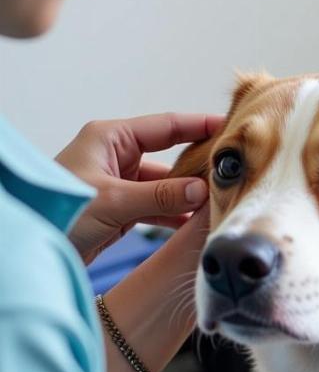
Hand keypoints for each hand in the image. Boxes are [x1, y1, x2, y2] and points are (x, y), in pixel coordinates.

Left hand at [56, 112, 222, 263]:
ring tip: (220, 202)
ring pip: (166, 185)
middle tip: (233, 171)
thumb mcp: (113, 202)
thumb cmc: (57, 212)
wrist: (31, 244)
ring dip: (189, 196)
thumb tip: (203, 190)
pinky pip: (158, 206)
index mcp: (110, 138)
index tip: (230, 128)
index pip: (166, 126)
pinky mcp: (121, 208)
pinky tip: (197, 222)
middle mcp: (116, 156)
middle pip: (170, 155)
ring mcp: (119, 183)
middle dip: (200, 166)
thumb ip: (161, 195)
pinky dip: (176, 214)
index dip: (199, 126)